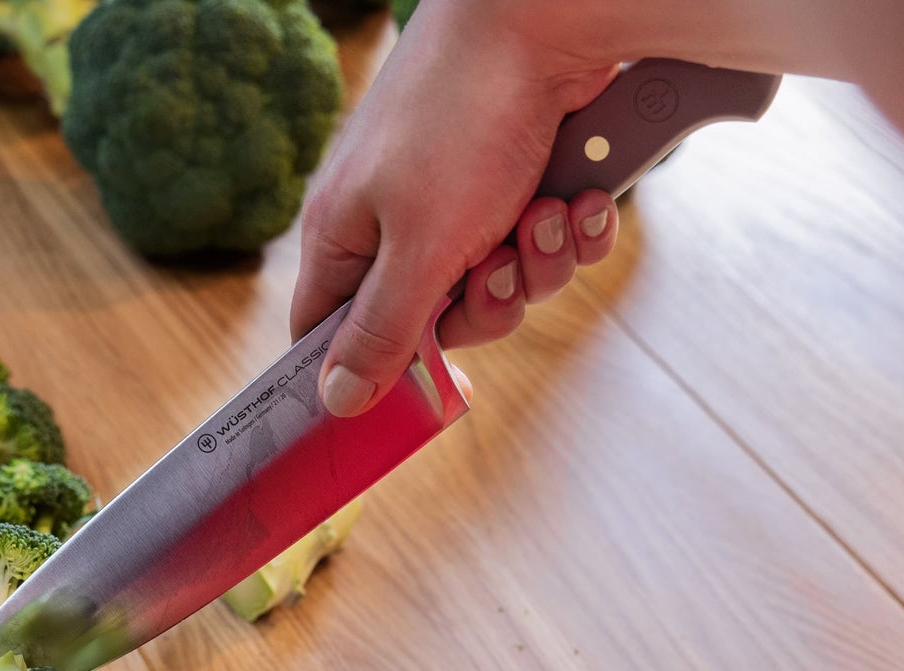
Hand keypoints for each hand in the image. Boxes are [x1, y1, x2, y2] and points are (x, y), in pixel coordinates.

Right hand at [292, 0, 621, 415]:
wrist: (542, 23)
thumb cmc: (460, 119)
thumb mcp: (418, 249)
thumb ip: (380, 333)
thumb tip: (335, 401)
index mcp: (345, 238)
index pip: (328, 335)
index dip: (365, 369)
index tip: (409, 389)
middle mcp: (396, 223)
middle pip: (434, 323)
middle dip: (487, 306)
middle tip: (498, 268)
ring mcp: (458, 201)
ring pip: (503, 286)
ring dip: (538, 263)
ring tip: (541, 212)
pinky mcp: (515, 181)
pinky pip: (544, 245)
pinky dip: (569, 229)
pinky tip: (575, 197)